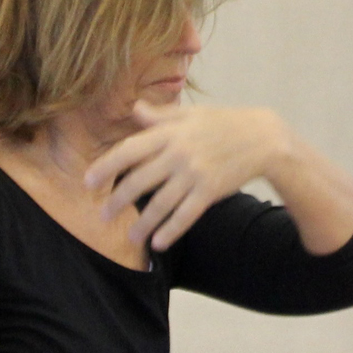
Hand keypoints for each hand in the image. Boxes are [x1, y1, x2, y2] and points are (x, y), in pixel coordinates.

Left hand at [87, 103, 289, 250]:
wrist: (263, 138)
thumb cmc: (225, 123)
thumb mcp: (191, 114)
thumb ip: (160, 116)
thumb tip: (134, 109)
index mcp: (170, 132)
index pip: (129, 151)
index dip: (105, 167)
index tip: (88, 182)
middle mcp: (178, 153)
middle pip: (139, 181)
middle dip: (117, 201)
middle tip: (104, 216)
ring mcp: (194, 173)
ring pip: (160, 204)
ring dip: (143, 224)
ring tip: (131, 237)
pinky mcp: (210, 191)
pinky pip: (185, 215)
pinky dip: (171, 231)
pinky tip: (158, 244)